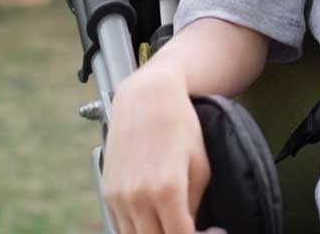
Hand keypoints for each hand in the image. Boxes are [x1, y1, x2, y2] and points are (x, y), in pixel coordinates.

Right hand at [101, 64, 214, 233]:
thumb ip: (193, 206)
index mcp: (166, 190)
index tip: (211, 233)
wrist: (145, 99)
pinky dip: (138, 230)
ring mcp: (118, 197)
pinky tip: (156, 220)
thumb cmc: (179, 127)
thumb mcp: (200, 167)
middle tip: (193, 230)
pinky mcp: (107, 193)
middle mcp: (137, 197)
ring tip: (174, 224)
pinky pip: (121, 228)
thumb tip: (191, 230)